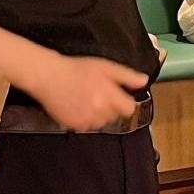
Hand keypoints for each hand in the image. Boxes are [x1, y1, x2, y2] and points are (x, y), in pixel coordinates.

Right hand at [18, 53, 147, 130]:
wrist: (49, 76)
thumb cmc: (77, 68)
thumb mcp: (106, 67)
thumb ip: (127, 76)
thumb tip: (144, 81)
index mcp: (109, 97)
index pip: (128, 109)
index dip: (124, 101)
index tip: (116, 95)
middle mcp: (99, 112)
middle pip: (115, 116)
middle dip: (110, 106)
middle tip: (97, 93)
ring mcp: (86, 121)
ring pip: (101, 122)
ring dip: (97, 114)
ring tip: (85, 98)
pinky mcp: (74, 126)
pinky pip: (87, 126)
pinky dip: (84, 118)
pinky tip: (76, 105)